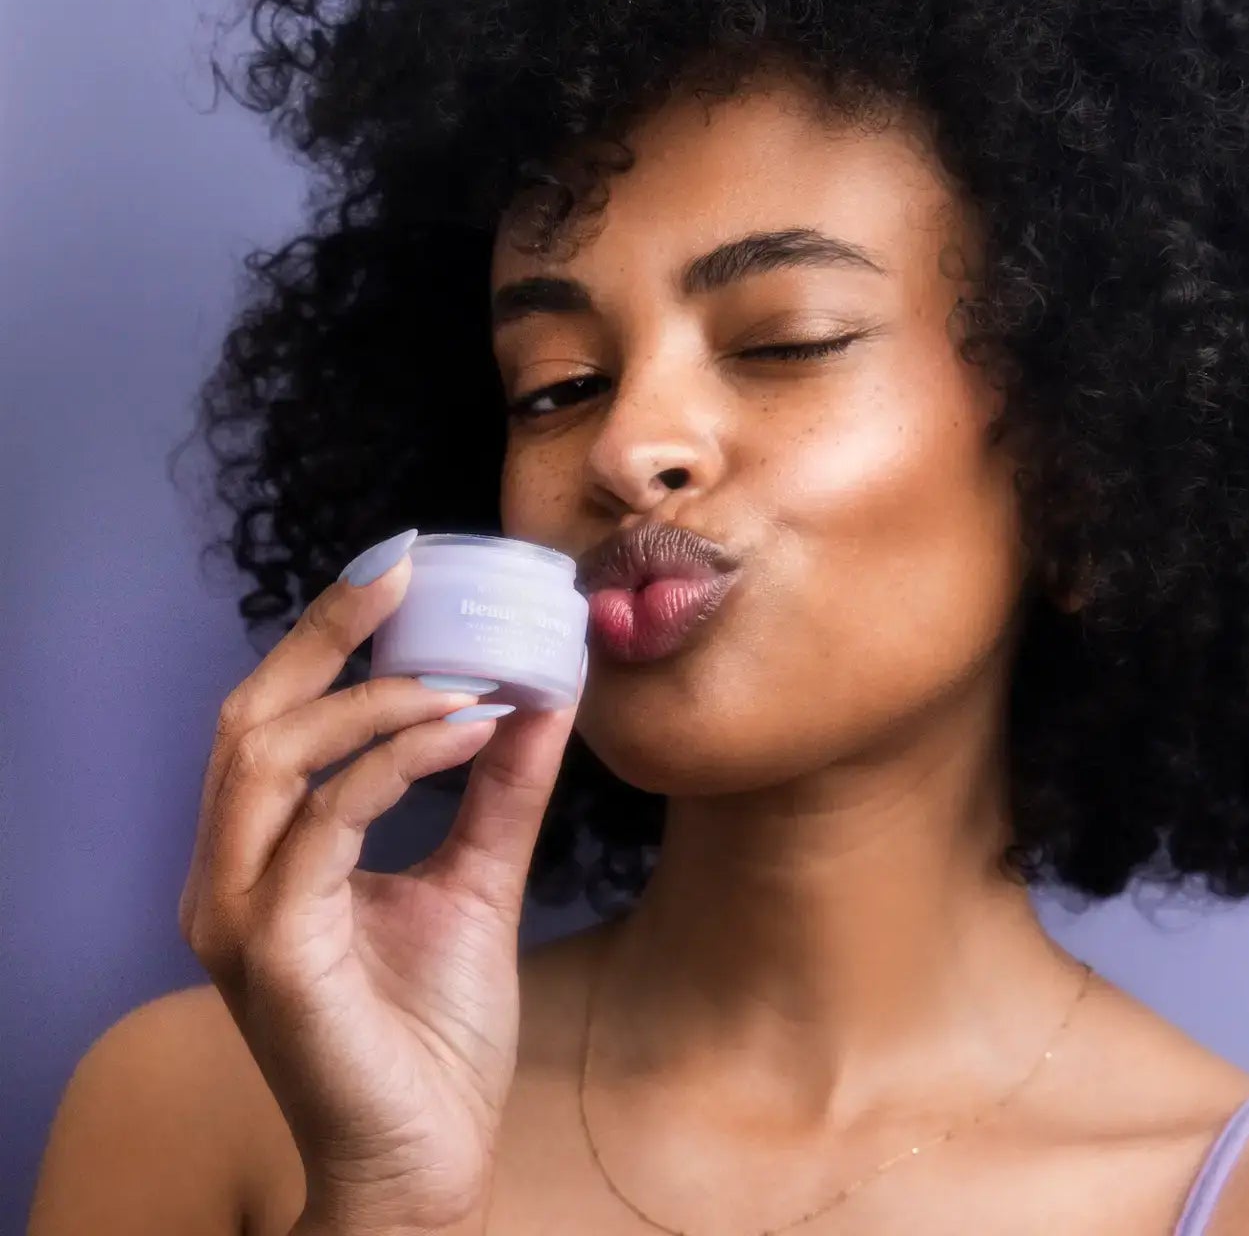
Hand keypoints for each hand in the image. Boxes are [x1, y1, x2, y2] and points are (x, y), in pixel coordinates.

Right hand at [178, 531, 584, 1233]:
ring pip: (271, 757)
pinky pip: (322, 824)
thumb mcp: (478, 880)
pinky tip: (468, 733)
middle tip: (403, 574)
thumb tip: (540, 696)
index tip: (396, 568)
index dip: (323, 637)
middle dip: (324, 635)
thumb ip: (499, 792)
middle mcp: (230, 876)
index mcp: (268, 856)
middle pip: (250, 717)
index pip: (274, 719)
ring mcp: (238, 915)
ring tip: (466, 681)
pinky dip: (393, 763)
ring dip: (373, 702)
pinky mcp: (271, 952)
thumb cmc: (433, 1030)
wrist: (428, 1158)